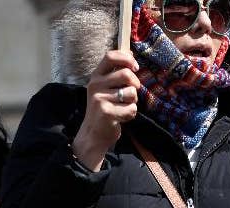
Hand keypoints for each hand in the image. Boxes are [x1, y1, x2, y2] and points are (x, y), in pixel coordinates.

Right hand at [73, 50, 141, 171]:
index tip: (135, 67)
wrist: (94, 134)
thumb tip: (130, 52)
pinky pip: (131, 109)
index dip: (126, 59)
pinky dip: (131, 114)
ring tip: (123, 107)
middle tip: (131, 95)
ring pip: (131, 93)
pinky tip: (121, 118)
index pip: (110, 56)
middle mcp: (95, 85)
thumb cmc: (105, 108)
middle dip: (135, 85)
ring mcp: (99, 98)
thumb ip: (116, 72)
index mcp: (96, 76)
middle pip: (126, 74)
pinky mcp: (106, 112)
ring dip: (133, 102)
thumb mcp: (105, 87)